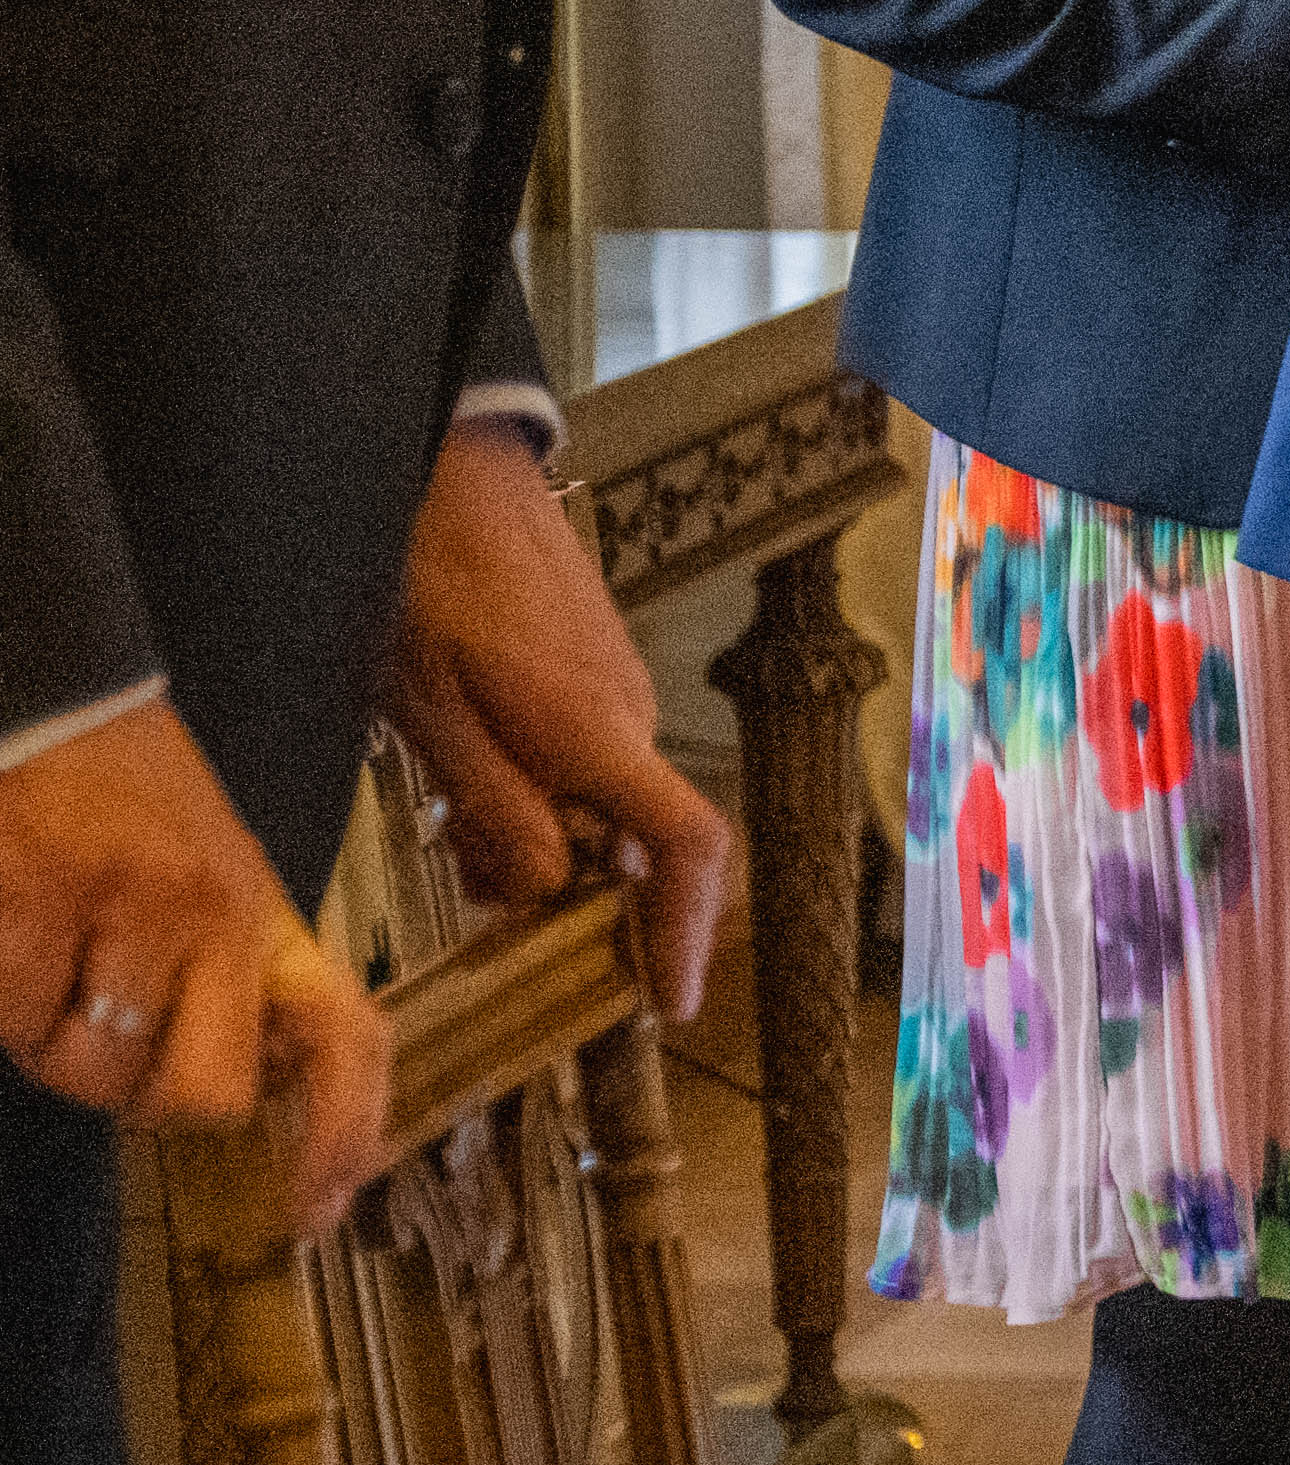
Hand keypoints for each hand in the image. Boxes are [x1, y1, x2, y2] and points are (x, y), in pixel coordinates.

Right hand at [0, 704, 388, 1237]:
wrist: (57, 695)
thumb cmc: (124, 798)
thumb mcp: (213, 882)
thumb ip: (230, 979)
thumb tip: (230, 1089)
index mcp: (264, 917)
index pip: (348, 1039)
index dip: (343, 1135)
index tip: (316, 1209)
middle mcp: (212, 916)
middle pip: (196, 1096)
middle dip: (136, 1092)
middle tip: (102, 1027)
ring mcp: (122, 910)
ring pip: (86, 1066)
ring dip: (49, 1036)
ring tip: (45, 953)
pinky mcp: (30, 902)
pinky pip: (12, 1009)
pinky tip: (7, 930)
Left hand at [380, 424, 735, 1039]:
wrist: (448, 467)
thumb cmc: (425, 583)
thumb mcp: (425, 713)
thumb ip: (494, 808)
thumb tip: (551, 890)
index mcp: (595, 736)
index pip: (687, 851)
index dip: (688, 933)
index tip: (668, 998)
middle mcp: (630, 715)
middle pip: (629, 839)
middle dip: (564, 886)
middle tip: (469, 884)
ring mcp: (621, 685)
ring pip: (601, 799)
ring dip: (540, 831)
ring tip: (447, 813)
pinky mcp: (599, 662)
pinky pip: (589, 755)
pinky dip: (539, 786)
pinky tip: (468, 764)